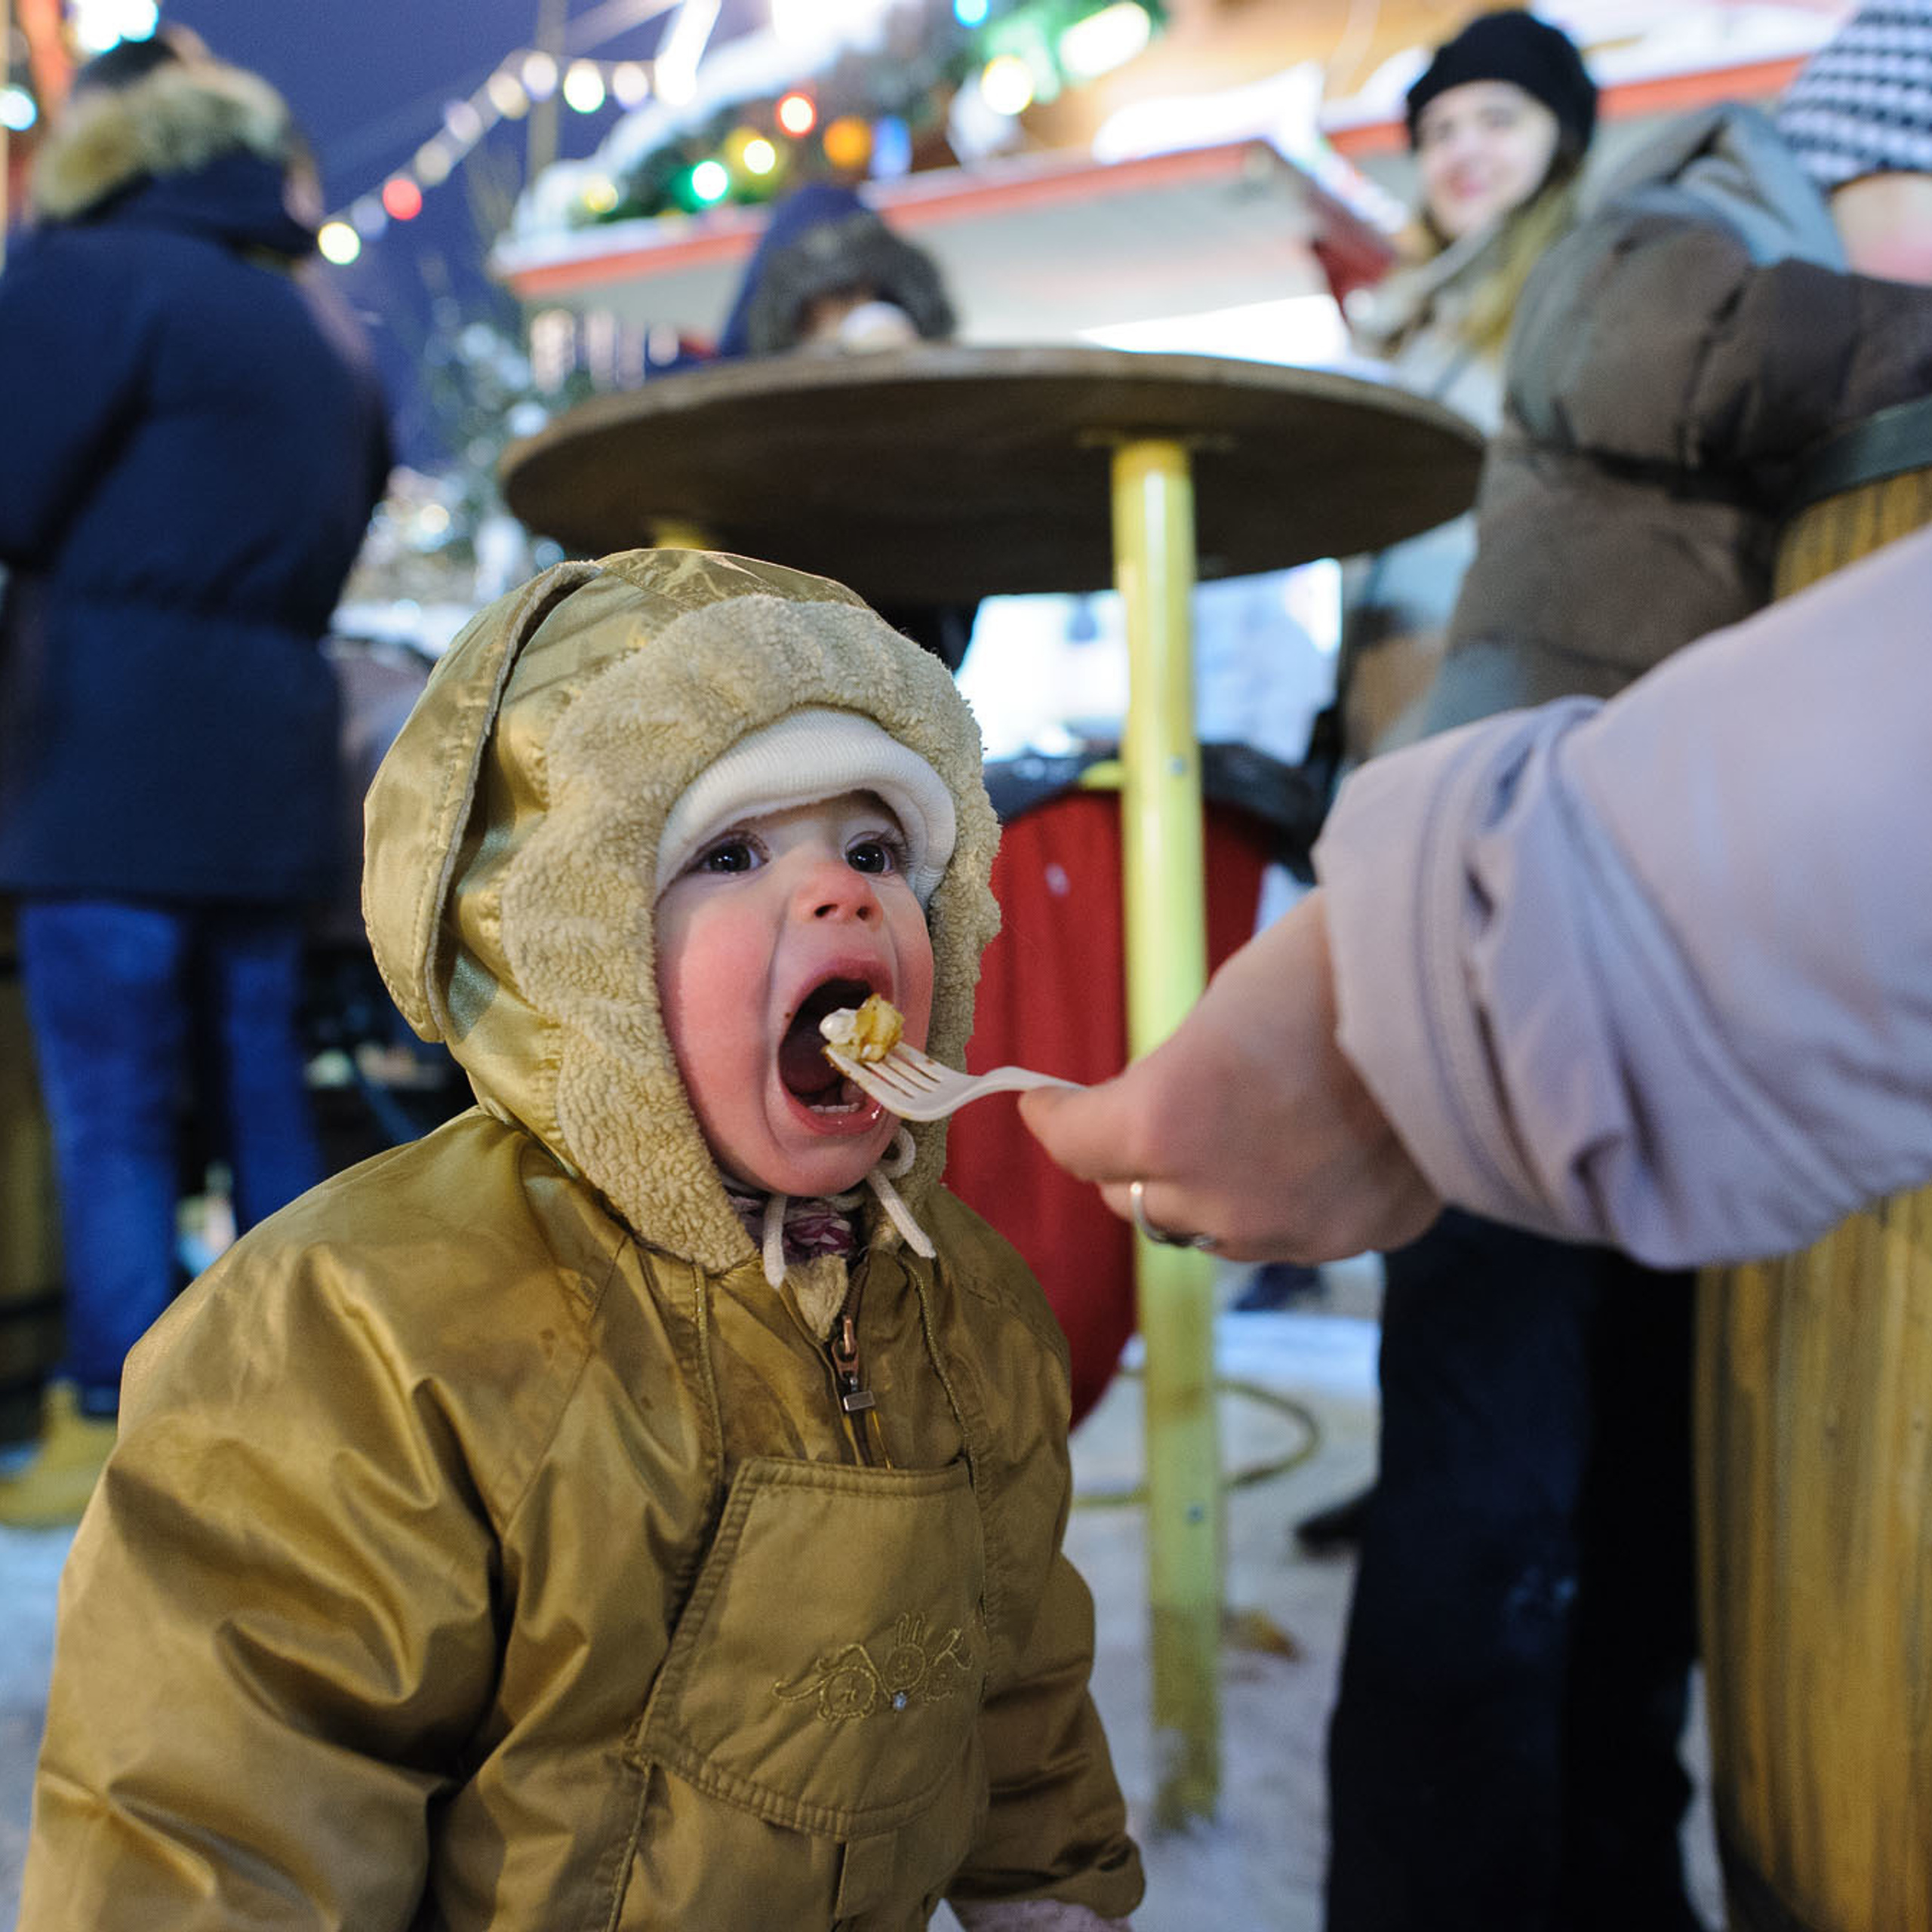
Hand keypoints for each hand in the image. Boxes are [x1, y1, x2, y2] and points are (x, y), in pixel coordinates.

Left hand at [1017, 892, 1440, 1262]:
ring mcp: (1296, 1229)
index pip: (1078, 1145)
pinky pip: (1295, 1232)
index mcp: (1168, 1121)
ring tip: (1245, 1129)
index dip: (1055, 1120)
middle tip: (1144, 1116)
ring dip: (1209, 1190)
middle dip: (1131, 1160)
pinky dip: (1289, 1198)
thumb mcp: (1223, 1008)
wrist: (1475, 983)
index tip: (1044, 1103)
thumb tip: (1167, 1108)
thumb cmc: (1335, 963)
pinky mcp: (1362, 1237)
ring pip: (1215, 1229)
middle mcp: (1222, 1196)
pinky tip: (1321, 1144)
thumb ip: (1178, 1078)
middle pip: (1137, 1200)